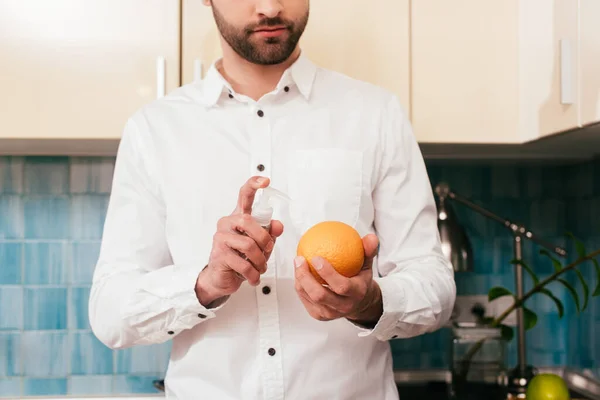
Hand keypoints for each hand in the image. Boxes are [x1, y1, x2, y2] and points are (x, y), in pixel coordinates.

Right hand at [195, 176, 283, 305]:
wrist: (222, 277)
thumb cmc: (241, 257)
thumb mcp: (260, 244)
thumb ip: (270, 233)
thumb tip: (278, 225)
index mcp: (238, 216)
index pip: (244, 195)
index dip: (254, 185)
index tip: (266, 181)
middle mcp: (227, 223)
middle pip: (248, 222)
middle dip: (264, 239)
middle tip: (268, 250)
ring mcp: (221, 238)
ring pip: (248, 245)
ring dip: (260, 260)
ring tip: (260, 267)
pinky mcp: (219, 255)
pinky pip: (243, 264)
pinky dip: (253, 273)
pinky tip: (253, 277)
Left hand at [294, 234, 382, 325]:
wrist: (359, 303)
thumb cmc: (360, 279)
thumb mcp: (367, 265)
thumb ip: (368, 250)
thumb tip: (370, 237)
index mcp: (356, 294)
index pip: (341, 286)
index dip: (327, 273)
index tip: (316, 258)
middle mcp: (343, 307)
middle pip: (320, 295)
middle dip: (306, 277)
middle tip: (300, 259)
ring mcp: (329, 314)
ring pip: (309, 297)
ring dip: (299, 279)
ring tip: (297, 262)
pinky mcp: (319, 315)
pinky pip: (305, 299)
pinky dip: (300, 285)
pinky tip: (298, 271)